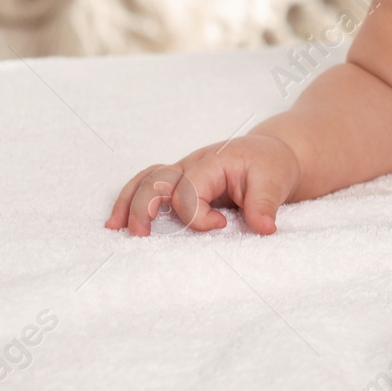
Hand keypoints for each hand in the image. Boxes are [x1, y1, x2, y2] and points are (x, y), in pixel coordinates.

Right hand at [105, 134, 300, 236]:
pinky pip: (149, 185)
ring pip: (147, 180)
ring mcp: (184, 171)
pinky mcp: (181, 182)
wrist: (272, 154)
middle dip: (145, 208)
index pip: (190, 189)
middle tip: (142, 236)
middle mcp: (193, 164)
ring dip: (129, 203)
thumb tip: (264, 228)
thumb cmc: (271, 164)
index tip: (221, 225)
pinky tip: (119, 220)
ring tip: (115, 228)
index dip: (198, 215)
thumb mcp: (276, 180)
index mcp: (214, 161)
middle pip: (157, 181)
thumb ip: (265, 204)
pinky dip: (132, 200)